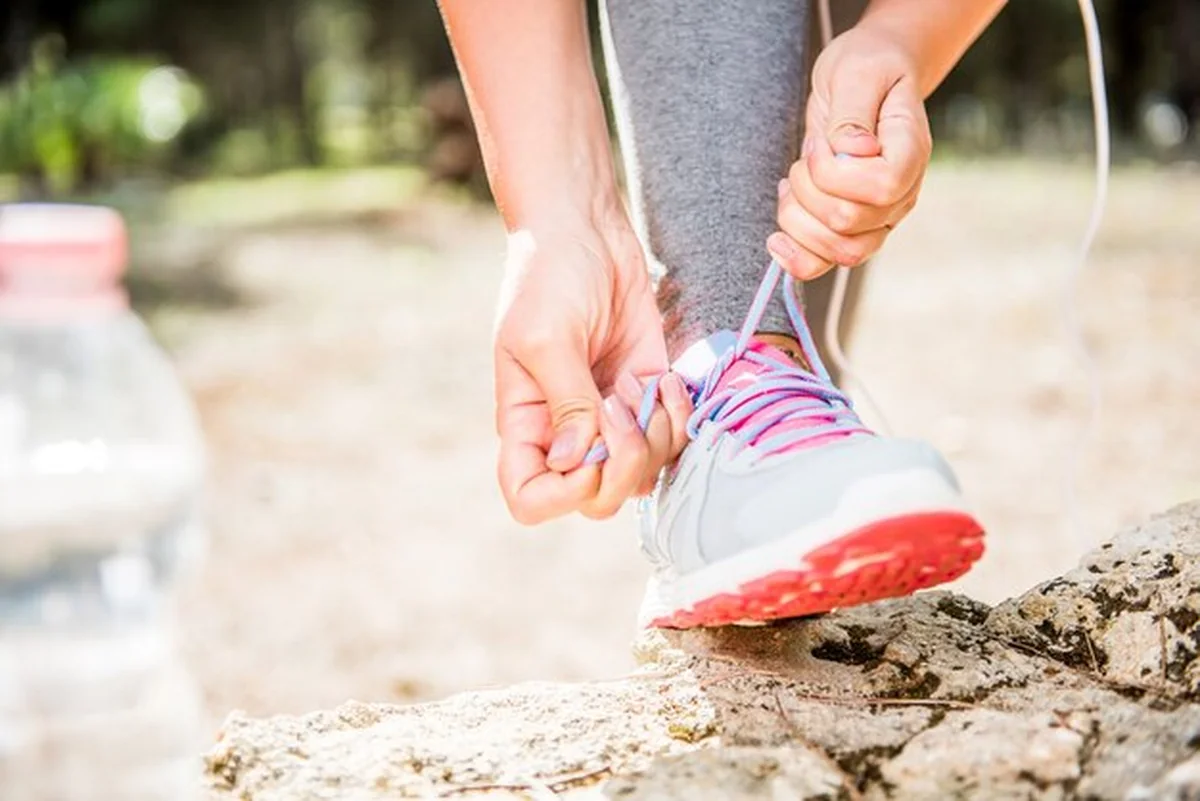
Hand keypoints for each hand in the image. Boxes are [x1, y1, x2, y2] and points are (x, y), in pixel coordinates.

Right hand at [494, 216, 692, 523]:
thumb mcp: (549, 337)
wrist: (585, 229)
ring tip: (649, 387)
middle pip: (594, 498)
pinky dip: (680, 419)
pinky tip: (669, 381)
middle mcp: (567, 429)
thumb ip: (566, 402)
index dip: (560, 495)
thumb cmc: (549, 276)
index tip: (584, 453)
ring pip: (640, 474)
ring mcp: (610, 415)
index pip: (528, 498)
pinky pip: (672, 438)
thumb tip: (572, 463)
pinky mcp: (647, 393)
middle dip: (621, 467)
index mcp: (527, 422)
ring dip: (657, 439)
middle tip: (624, 410)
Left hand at [768, 23, 931, 279]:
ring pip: (838, 251)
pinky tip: (777, 237)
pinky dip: (795, 257)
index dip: (834, 173)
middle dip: (806, 189)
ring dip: (796, 220)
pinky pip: (824, 265)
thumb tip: (852, 152)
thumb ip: (853, 113)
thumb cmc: (866, 68)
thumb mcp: (856, 72)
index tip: (820, 142)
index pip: (881, 187)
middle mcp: (901, 194)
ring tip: (790, 183)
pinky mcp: (852, 230)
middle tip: (803, 157)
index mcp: (909, 154)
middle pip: (848, 223)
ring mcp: (879, 218)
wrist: (868, 77)